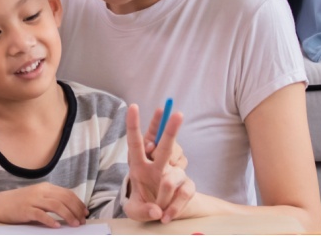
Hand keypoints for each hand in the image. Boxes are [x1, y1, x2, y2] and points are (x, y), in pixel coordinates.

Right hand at [0, 182, 88, 227]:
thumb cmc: (20, 203)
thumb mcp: (38, 197)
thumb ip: (51, 200)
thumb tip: (69, 210)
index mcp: (46, 187)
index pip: (67, 193)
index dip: (78, 203)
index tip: (85, 213)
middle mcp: (41, 191)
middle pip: (64, 199)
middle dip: (76, 210)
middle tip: (82, 221)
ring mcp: (33, 200)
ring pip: (56, 205)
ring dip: (68, 215)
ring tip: (74, 224)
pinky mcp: (25, 210)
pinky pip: (40, 214)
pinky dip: (50, 220)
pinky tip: (56, 226)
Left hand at [123, 104, 194, 223]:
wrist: (164, 214)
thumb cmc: (145, 207)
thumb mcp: (136, 211)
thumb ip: (142, 211)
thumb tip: (155, 210)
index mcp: (139, 166)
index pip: (136, 143)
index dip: (134, 125)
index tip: (133, 107)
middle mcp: (157, 164)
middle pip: (164, 145)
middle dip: (170, 129)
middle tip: (178, 113)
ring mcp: (173, 173)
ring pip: (174, 173)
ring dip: (165, 193)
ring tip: (159, 205)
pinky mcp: (187, 184)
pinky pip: (185, 191)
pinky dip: (175, 205)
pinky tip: (167, 213)